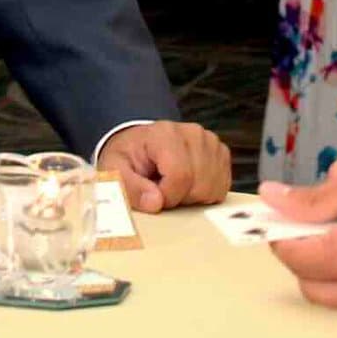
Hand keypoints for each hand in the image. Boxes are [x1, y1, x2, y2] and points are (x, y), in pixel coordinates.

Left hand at [96, 121, 231, 212]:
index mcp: (164, 134)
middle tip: (161, 188)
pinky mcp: (221, 153)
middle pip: (199, 184)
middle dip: (179, 198)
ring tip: (174, 185)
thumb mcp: (115, 171)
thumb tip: (155, 203)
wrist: (141, 142)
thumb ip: (130, 187)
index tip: (153, 196)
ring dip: (193, 197)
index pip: (180, 176)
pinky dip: (206, 193)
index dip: (167, 197)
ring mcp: (210, 142)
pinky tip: (189, 185)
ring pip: (213, 188)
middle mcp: (192, 134)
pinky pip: (222, 187)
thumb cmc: (129, 157)